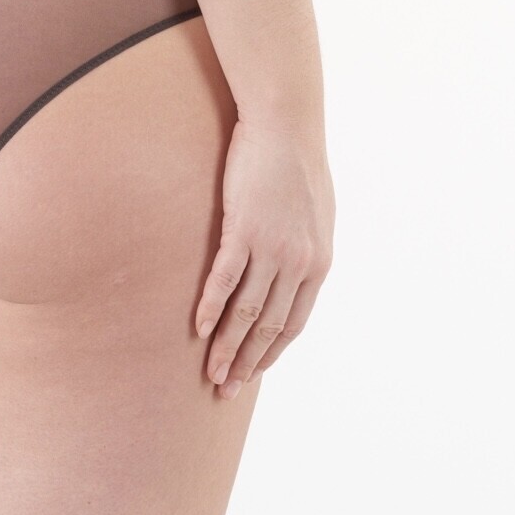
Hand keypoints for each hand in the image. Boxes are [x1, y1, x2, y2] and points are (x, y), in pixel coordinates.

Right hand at [195, 116, 333, 396]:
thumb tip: (295, 269)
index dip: (271, 351)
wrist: (286, 124)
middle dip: (246, 362)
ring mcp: (271, 248)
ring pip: (245, 312)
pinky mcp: (243, 230)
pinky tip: (197, 327)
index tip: (252, 372)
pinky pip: (224, 279)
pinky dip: (210, 308)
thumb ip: (305, 247)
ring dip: (225, 346)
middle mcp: (298, 264)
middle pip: (268, 326)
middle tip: (226, 389)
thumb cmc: (298, 163)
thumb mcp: (316, 214)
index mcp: (318, 263)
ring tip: (210, 372)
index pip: (293, 322)